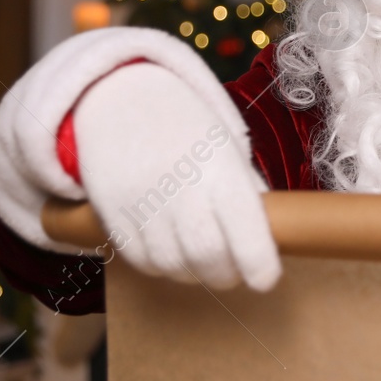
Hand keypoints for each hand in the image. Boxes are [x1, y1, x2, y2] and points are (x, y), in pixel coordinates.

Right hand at [76, 63, 280, 291]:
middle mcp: (181, 189)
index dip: (260, 268)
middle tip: (232, 271)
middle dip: (226, 275)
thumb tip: (268, 243)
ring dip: (194, 274)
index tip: (265, 280)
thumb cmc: (188, 130)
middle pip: (208, 258)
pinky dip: (162, 266)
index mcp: (221, 171)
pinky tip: (171, 251)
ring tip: (201, 260)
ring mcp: (143, 202)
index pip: (247, 236)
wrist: (123, 100)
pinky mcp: (112, 214)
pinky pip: (142, 261)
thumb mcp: (227, 152)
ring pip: (173, 267)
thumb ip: (246, 196)